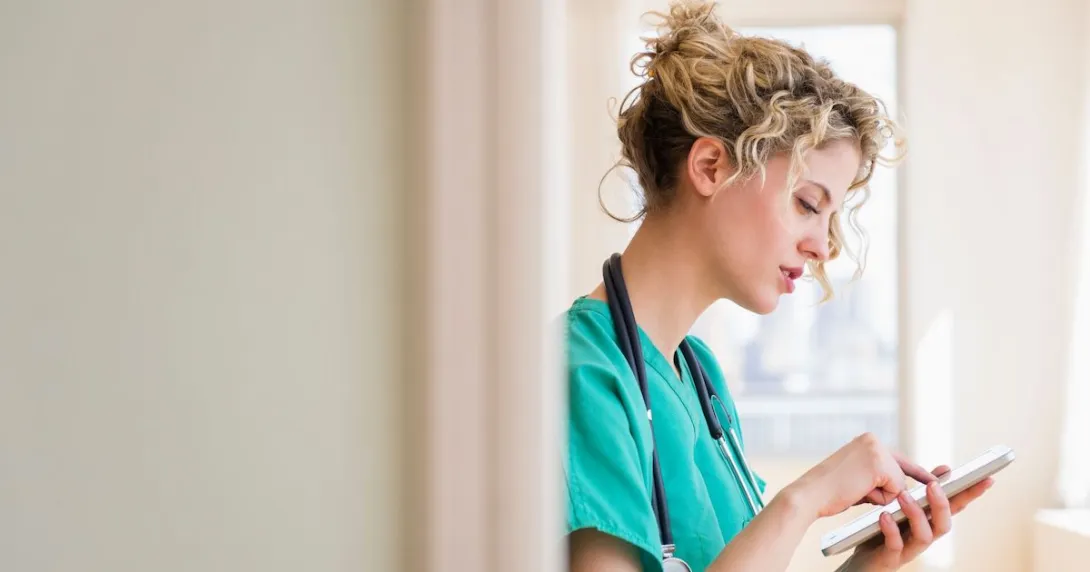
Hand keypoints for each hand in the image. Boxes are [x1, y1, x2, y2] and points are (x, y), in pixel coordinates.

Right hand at [783, 433, 931, 518]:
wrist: (810, 494)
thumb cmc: (829, 491)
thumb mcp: (857, 477)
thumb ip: (878, 476)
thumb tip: (903, 488)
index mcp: (866, 440)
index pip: (896, 458)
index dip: (916, 472)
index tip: (937, 477)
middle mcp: (873, 440)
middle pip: (899, 472)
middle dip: (888, 489)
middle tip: (864, 489)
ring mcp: (877, 450)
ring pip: (898, 482)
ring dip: (881, 494)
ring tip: (853, 489)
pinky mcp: (879, 464)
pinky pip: (895, 490)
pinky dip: (879, 497)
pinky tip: (858, 491)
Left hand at [839, 465, 994, 571]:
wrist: (859, 562)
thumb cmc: (881, 531)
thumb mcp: (902, 507)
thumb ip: (923, 489)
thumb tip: (946, 468)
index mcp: (928, 523)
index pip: (955, 508)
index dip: (971, 494)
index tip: (986, 478)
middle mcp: (922, 537)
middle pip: (944, 525)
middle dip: (943, 505)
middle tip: (935, 485)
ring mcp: (908, 550)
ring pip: (924, 537)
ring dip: (916, 515)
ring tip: (904, 496)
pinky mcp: (890, 558)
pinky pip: (895, 546)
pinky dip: (892, 530)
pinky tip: (885, 516)